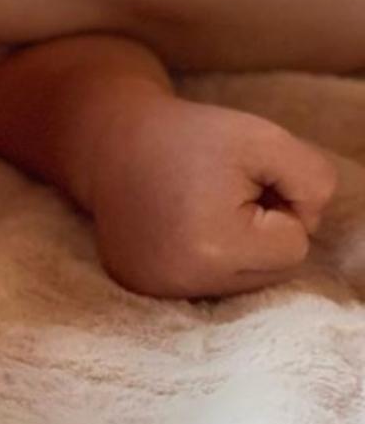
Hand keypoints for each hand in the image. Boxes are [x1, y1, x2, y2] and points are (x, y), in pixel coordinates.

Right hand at [89, 94, 337, 297]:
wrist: (109, 138)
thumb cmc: (190, 135)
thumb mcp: (263, 137)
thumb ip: (312, 179)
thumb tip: (309, 223)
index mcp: (215, 244)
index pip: (294, 247)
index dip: (276, 205)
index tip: (234, 178)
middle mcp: (182, 279)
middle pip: (270, 273)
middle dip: (257, 232)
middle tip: (215, 191)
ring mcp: (156, 288)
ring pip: (240, 283)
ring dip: (232, 246)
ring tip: (195, 208)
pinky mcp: (138, 285)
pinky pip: (201, 285)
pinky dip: (199, 257)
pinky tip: (174, 227)